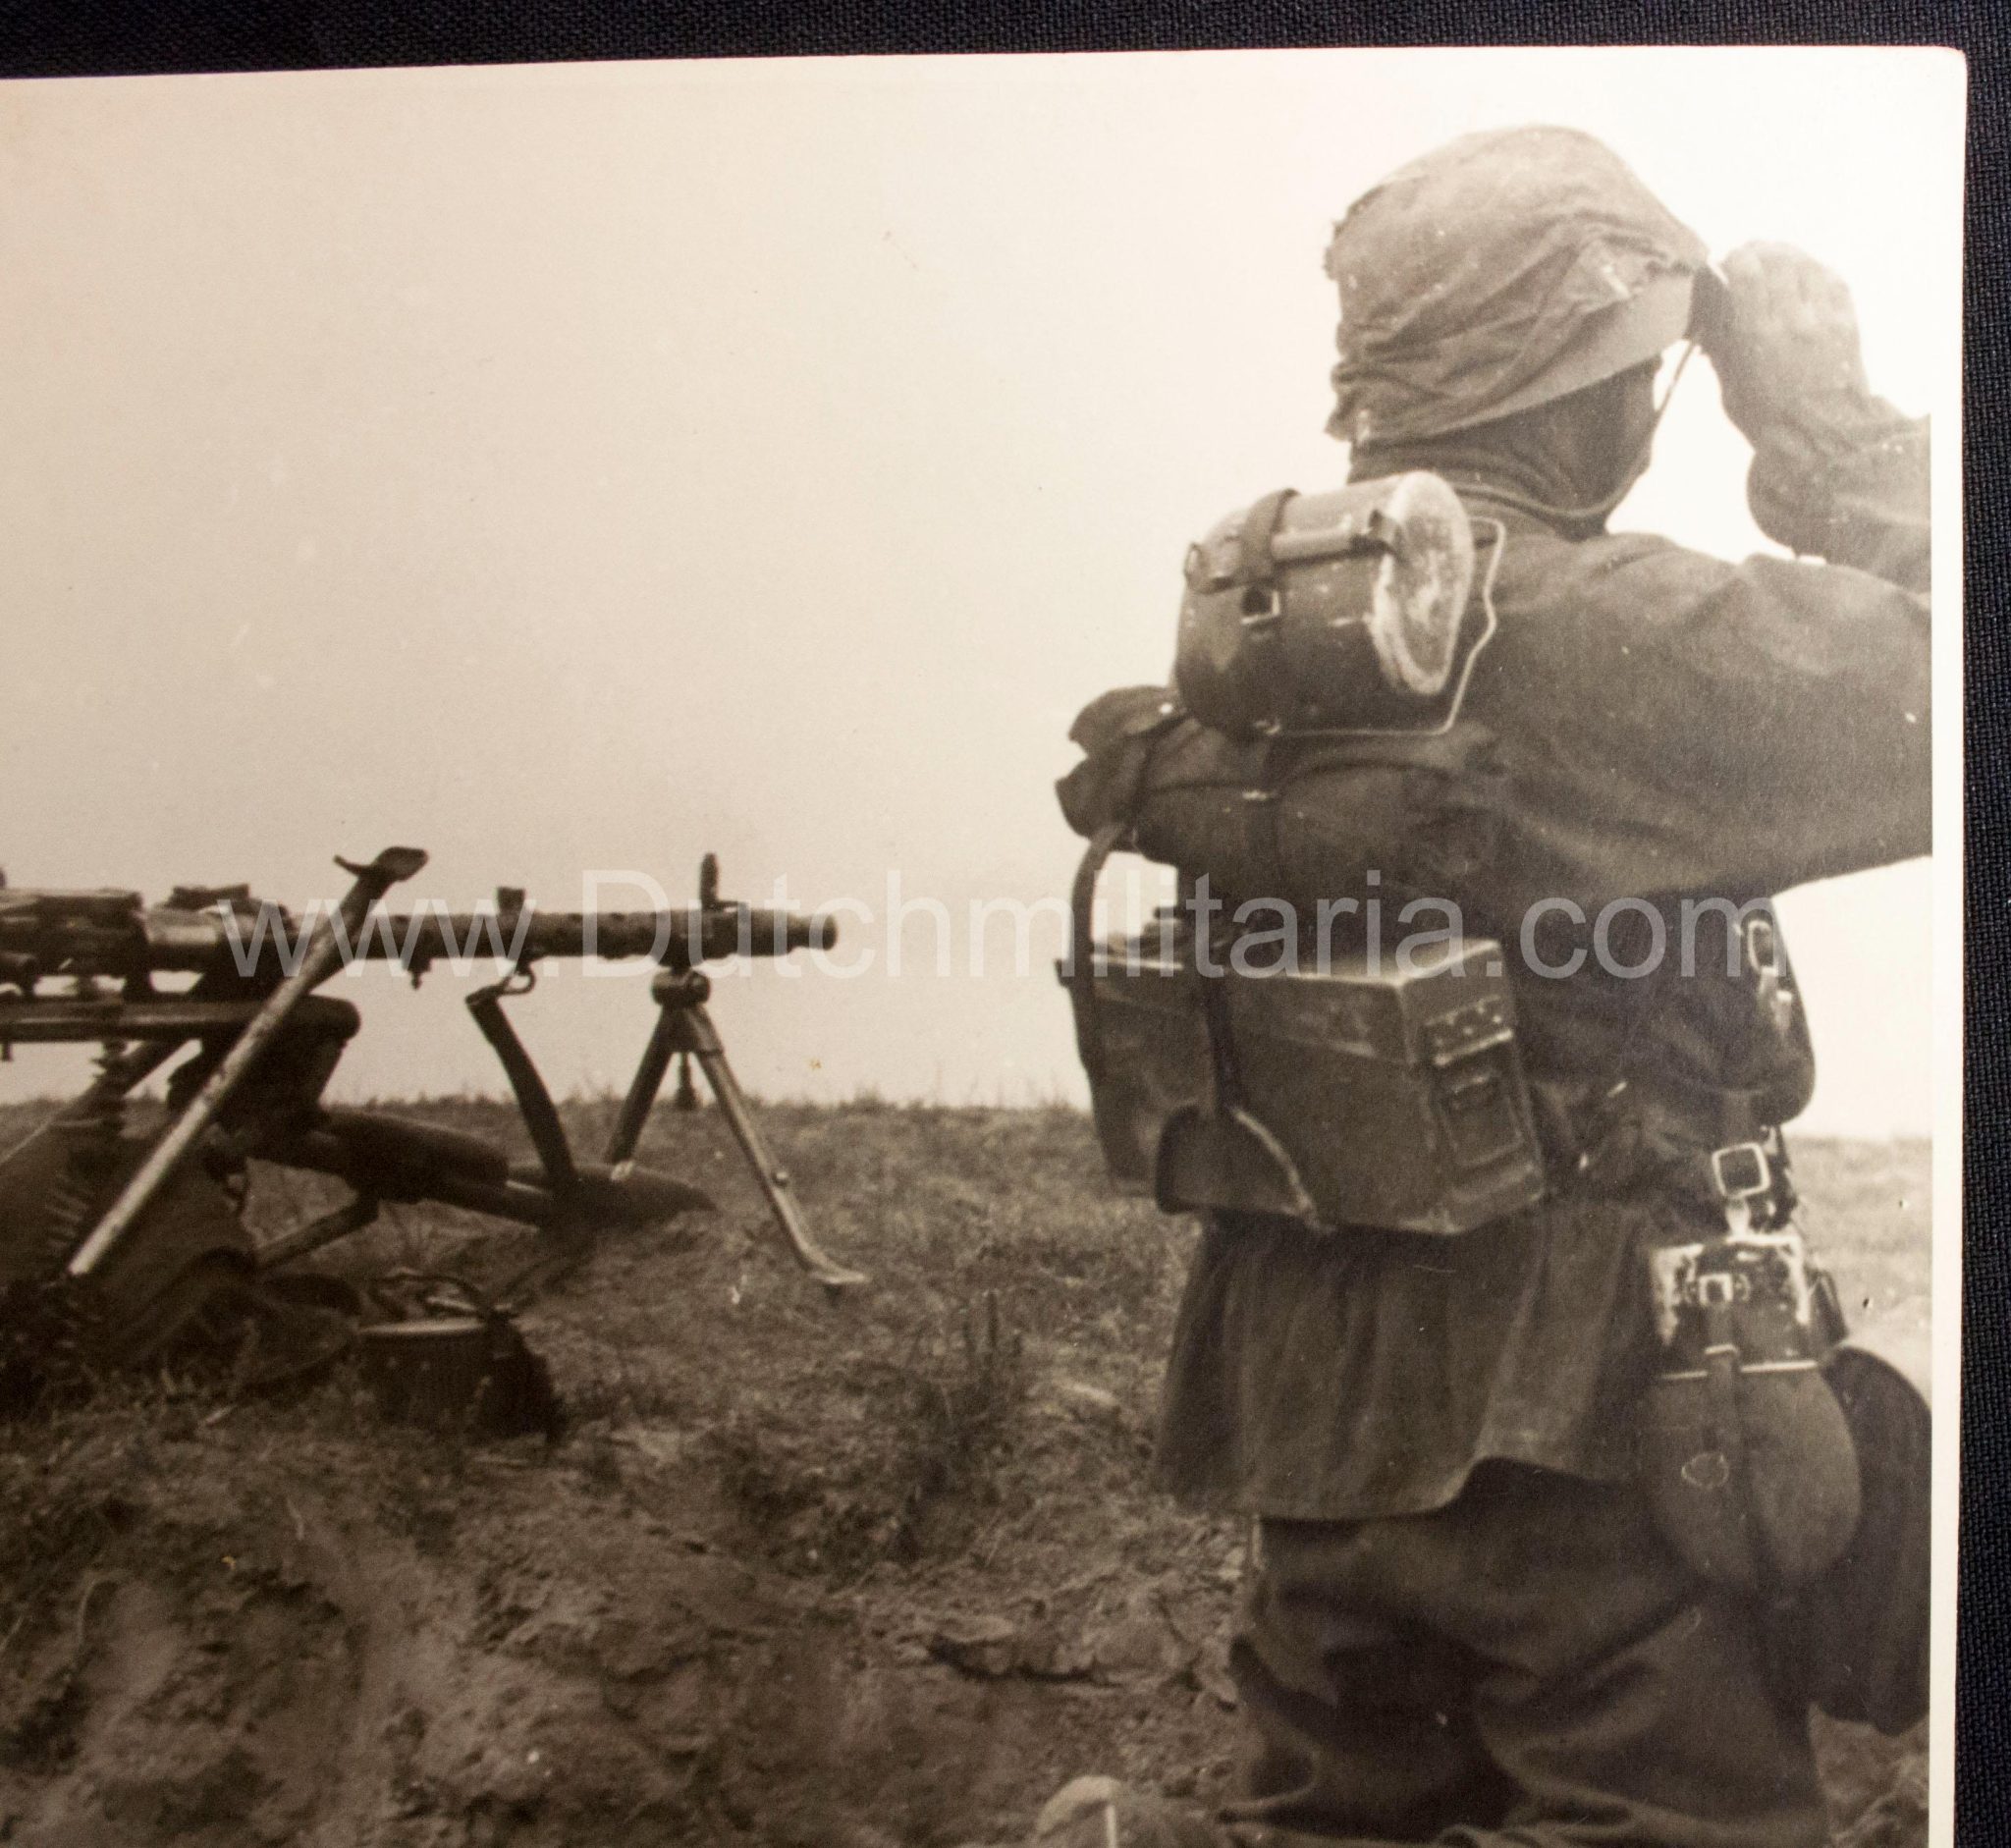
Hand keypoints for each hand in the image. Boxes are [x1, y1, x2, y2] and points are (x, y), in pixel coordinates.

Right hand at [1694, 242, 1872, 447]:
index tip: (1725, 262)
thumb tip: (1712, 307)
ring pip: (1805, 261)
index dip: (1733, 257)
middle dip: (1758, 250)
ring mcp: (1824, 315)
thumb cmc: (1766, 418)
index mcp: (1757, 334)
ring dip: (1786, 255)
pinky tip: (1803, 274)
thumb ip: (1722, 341)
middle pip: (1777, 256)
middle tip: (1748, 256)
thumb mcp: (1729, 383)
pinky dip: (1813, 269)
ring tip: (1774, 260)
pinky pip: (1830, 276)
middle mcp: (1792, 316)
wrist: (1821, 435)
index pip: (1746, 269)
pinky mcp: (1846, 318)